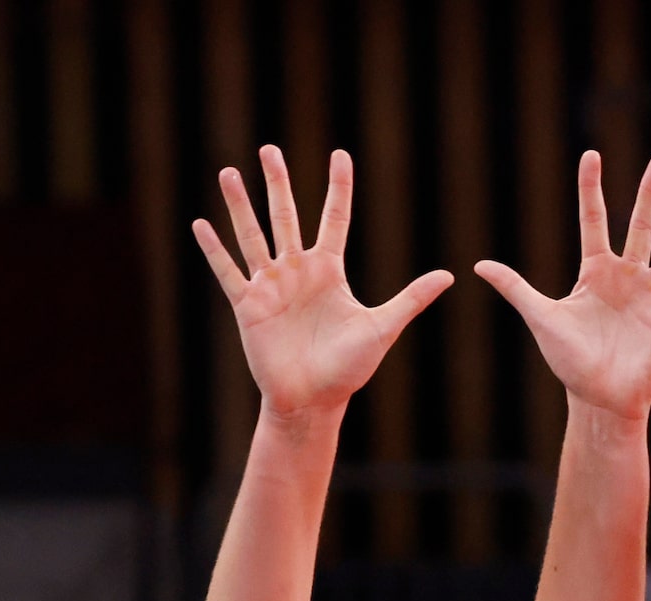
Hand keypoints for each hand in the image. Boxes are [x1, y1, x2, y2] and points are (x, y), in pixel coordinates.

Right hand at [195, 146, 453, 419]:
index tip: (340, 155)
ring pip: (253, 235)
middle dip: (278, 183)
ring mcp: (271, 285)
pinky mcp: (249, 305)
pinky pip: (228, 271)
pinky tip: (201, 223)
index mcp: (329, 271)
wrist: (314, 401)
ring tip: (228, 172)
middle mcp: (298, 271)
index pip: (334, 218)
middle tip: (270, 149)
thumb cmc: (349, 369)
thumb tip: (450, 276)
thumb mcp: (383, 328)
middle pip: (286, 215)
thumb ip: (411, 298)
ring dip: (240, 205)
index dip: (338, 187)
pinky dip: (214, 249)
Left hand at [476, 151, 650, 421]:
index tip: (592, 155)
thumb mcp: (542, 319)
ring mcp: (650, 296)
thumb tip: (478, 266)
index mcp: (595, 272)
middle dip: (649, 193)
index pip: (593, 220)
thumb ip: (516, 288)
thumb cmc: (570, 361)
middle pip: (640, 226)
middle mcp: (626, 277)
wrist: (599, 399)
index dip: (591, 188)